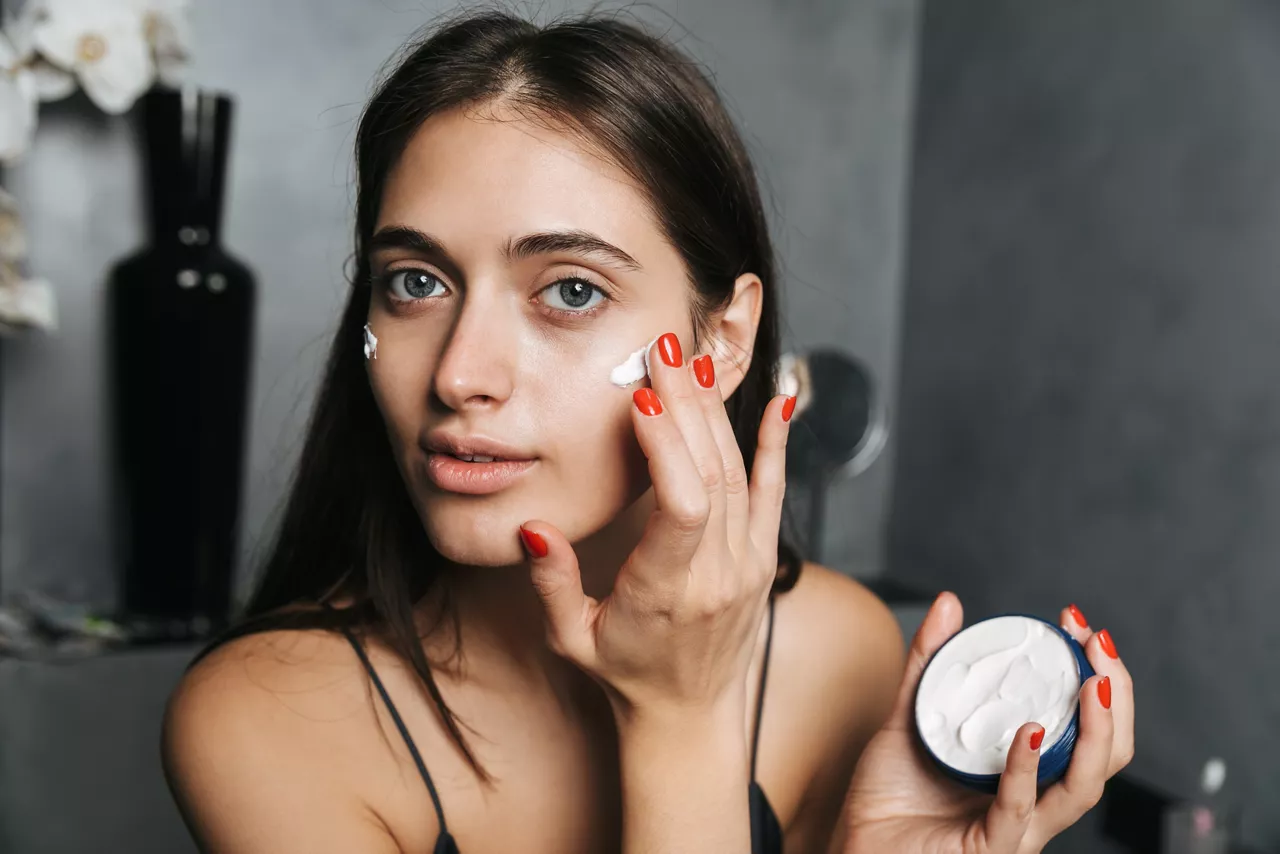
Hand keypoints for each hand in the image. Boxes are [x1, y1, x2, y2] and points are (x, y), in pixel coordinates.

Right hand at [518, 331, 792, 721]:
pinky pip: (776, 490)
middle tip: (664, 345)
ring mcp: (748, 563)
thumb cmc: (624, 674)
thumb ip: (554, 583)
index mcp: (668, 591)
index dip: (667, 448)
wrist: (691, 715)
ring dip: (716, 410)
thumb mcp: (572, 639)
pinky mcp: (763, 556)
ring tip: (693, 357)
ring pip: (740, 472)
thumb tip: (535, 528)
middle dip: (685, 402)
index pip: (682, 506)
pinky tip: (778, 399)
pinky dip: (775, 442)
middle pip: (711, 472)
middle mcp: (718, 573)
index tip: (641, 399)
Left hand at [841, 593, 1134, 853]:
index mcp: (1028, 771)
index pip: (1088, 727)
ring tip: (1093, 683)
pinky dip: (1026, 770)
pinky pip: (1017, 810)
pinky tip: (1028, 734)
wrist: (855, 844)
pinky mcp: (990, 847)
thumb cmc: (888, 796)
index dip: (1098, 676)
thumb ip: (929, 662)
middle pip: (1105, 755)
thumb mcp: (910, 714)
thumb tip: (949, 602)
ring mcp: (1018, 827)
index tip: (1080, 626)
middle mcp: (1035, 800)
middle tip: (1097, 644)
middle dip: (1115, 697)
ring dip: (1095, 732)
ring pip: (1081, 786)